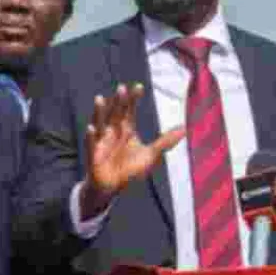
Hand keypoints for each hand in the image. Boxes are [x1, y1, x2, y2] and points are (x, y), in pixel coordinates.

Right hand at [80, 83, 184, 217]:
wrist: (112, 188)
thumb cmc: (129, 169)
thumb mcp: (151, 155)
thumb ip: (165, 141)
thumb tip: (185, 129)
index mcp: (125, 129)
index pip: (129, 110)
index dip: (133, 99)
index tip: (139, 86)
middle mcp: (112, 132)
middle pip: (115, 113)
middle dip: (118, 102)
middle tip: (121, 88)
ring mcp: (101, 142)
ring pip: (99, 124)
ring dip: (99, 112)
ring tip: (99, 99)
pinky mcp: (93, 155)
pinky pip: (91, 145)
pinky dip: (90, 137)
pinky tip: (91, 128)